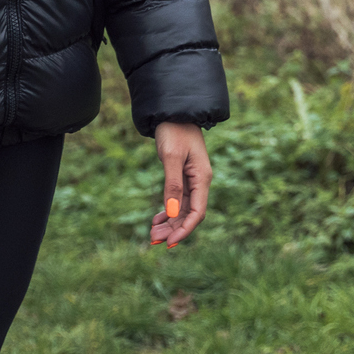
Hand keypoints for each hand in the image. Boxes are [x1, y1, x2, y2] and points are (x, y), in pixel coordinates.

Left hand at [149, 121, 210, 248]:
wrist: (173, 111)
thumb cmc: (174, 130)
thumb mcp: (171, 157)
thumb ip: (172, 185)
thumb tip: (172, 213)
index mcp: (202, 178)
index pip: (197, 212)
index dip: (185, 229)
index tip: (170, 242)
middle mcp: (199, 182)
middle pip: (189, 214)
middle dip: (173, 229)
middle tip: (153, 240)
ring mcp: (191, 180)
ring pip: (182, 209)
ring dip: (169, 223)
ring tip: (152, 234)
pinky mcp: (182, 177)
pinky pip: (177, 200)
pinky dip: (168, 212)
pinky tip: (156, 220)